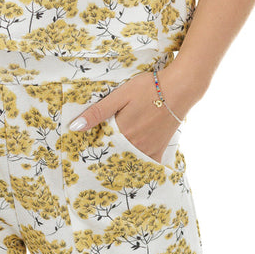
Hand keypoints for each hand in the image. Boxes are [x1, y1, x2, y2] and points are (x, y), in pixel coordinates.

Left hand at [66, 66, 186, 163]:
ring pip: (129, 162)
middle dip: (105, 157)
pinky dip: (140, 166)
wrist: (179, 88)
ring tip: (111, 161)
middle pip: (114, 155)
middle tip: (95, 158)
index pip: (100, 145)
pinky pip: (148, 164)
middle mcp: (135, 145)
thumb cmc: (149, 87)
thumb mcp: (119, 95)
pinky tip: (133, 166)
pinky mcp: (160, 148)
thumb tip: (75, 127)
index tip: (82, 152)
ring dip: (120, 161)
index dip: (91, 147)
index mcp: (122, 132)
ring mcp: (149, 149)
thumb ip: (98, 112)